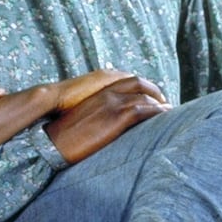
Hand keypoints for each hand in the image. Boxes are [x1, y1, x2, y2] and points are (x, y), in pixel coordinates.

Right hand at [46, 74, 170, 162]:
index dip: (142, 87)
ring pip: (145, 96)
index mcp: (97, 88)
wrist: (51, 140)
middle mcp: (106, 91)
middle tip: (165, 103)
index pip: (126, 80)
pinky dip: (158, 113)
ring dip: (160, 104)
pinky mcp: (116, 116)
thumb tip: (107, 119)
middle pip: (140, 83)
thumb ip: (96, 109)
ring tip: (170, 113)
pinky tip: (165, 119)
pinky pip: (144, 110)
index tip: (151, 97)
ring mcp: (112, 102)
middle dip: (155, 92)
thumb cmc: (63, 132)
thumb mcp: (81, 114)